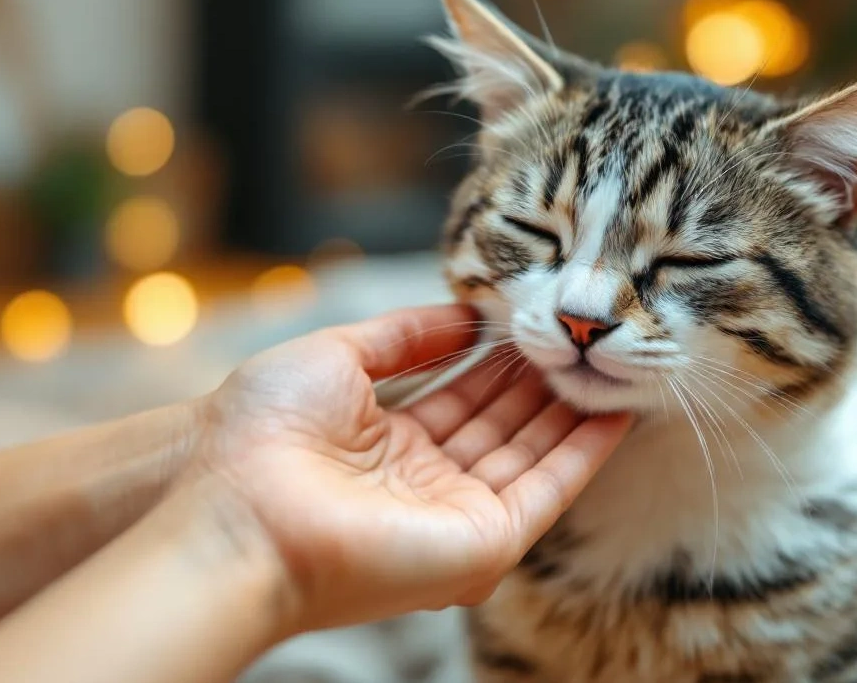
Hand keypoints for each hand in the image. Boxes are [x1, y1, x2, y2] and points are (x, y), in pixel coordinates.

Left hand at [187, 304, 630, 632]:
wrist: (241, 512)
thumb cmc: (264, 434)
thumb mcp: (335, 357)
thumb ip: (403, 335)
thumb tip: (463, 314)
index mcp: (383, 444)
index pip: (458, 399)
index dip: (496, 362)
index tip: (533, 324)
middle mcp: (422, 482)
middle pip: (498, 424)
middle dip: (539, 380)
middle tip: (578, 334)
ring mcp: (454, 513)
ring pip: (530, 453)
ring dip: (568, 409)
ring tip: (605, 359)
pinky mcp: (484, 541)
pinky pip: (548, 491)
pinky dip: (585, 452)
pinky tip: (614, 411)